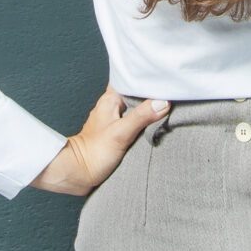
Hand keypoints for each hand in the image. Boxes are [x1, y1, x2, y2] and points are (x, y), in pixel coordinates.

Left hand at [30, 87, 169, 195]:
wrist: (79, 173)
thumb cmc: (94, 152)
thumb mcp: (121, 133)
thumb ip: (141, 116)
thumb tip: (163, 102)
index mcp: (110, 99)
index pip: (131, 79)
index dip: (147, 77)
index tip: (165, 77)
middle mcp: (112, 105)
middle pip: (136, 93)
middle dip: (152, 93)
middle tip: (171, 91)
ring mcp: (115, 118)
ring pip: (136, 107)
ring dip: (149, 108)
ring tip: (169, 105)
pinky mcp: (117, 131)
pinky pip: (135, 120)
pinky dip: (145, 120)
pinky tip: (156, 123)